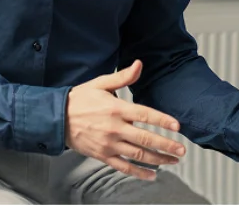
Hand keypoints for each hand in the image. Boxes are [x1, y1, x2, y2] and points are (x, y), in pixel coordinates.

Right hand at [65, 59, 185, 179]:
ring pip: (138, 155)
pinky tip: (152, 174)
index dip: (162, 120)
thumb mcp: (100, 83)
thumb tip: (139, 64)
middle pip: (145, 139)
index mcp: (116, 109)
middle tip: (181, 150)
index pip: (144, 115)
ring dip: (158, 159)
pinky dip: (139, 173)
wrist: (57, 117)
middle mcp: (114, 128)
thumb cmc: (80, 99)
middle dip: (166, 145)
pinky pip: (124, 167)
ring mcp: (109, 144)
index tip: (177, 126)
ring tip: (172, 160)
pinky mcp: (102, 156)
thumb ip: (122, 77)